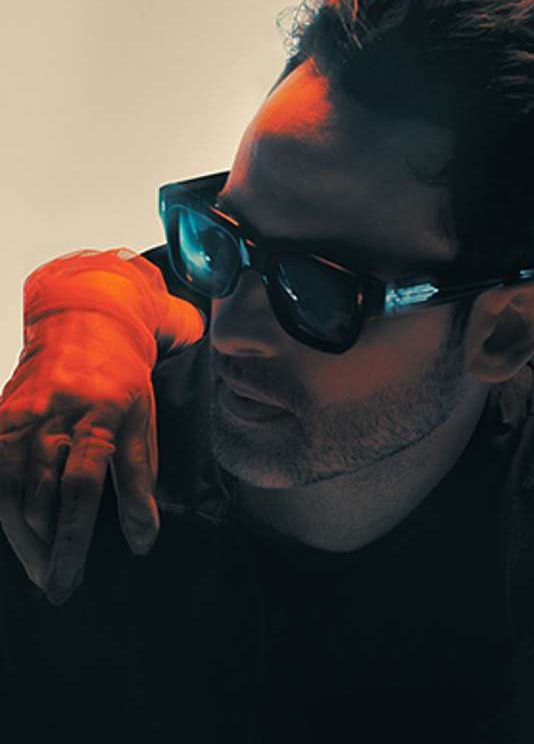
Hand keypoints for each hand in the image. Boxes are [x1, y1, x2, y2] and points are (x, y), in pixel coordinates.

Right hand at [0, 250, 203, 604]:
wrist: (84, 323)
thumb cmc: (123, 379)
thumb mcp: (145, 422)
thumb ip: (140, 480)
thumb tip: (144, 541)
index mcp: (99, 417)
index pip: (80, 486)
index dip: (74, 536)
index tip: (74, 575)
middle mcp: (53, 418)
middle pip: (39, 496)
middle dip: (47, 547)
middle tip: (59, 586)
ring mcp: (19, 417)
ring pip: (6, 488)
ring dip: (20, 537)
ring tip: (39, 570)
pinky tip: (15, 534)